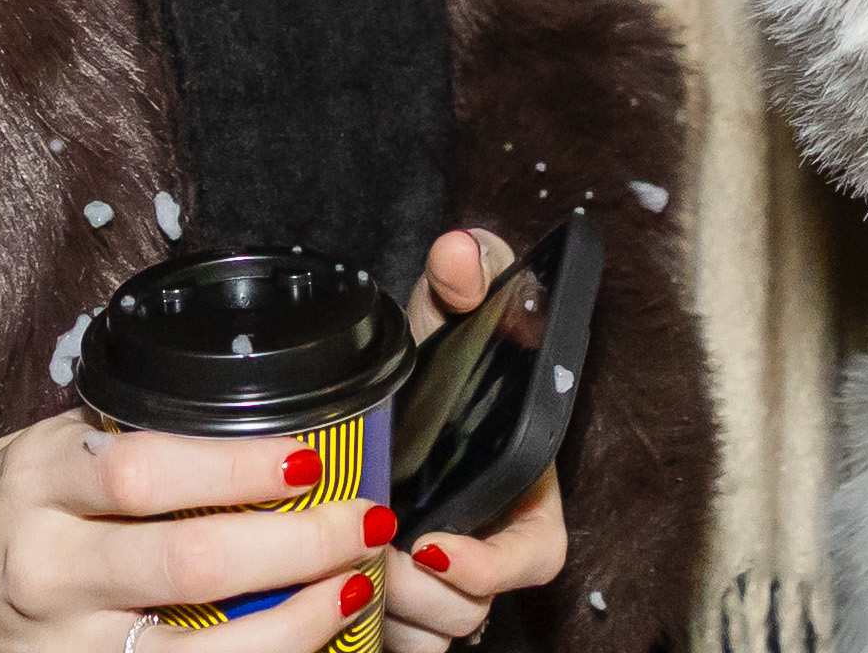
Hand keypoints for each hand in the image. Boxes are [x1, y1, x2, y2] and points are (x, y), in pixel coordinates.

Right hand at [0, 408, 373, 652]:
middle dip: (295, 544)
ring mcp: (66, 646)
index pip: (147, 472)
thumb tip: (236, 420)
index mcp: (38, 483)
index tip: (309, 459)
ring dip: (291, 624)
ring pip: (195, 652)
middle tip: (364, 522)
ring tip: (351, 590)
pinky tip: (298, 650)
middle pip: (189, 563)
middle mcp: (49, 569)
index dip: (238, 469)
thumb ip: (111, 444)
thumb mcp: (29, 455)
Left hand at [376, 229, 569, 642]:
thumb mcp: (448, 307)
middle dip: (422, 594)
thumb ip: (464, 275)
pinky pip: (402, 641)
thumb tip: (459, 253)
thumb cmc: (436, 351)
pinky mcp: (406, 599)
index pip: (535, 555)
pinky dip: (372, 631)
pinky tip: (332, 596)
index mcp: (519, 487)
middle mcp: (488, 540)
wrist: (394, 385)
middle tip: (367, 557)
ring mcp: (448, 577)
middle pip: (475, 605)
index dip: (493, 566)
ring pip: (437, 631)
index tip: (434, 550)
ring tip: (345, 571)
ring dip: (394, 614)